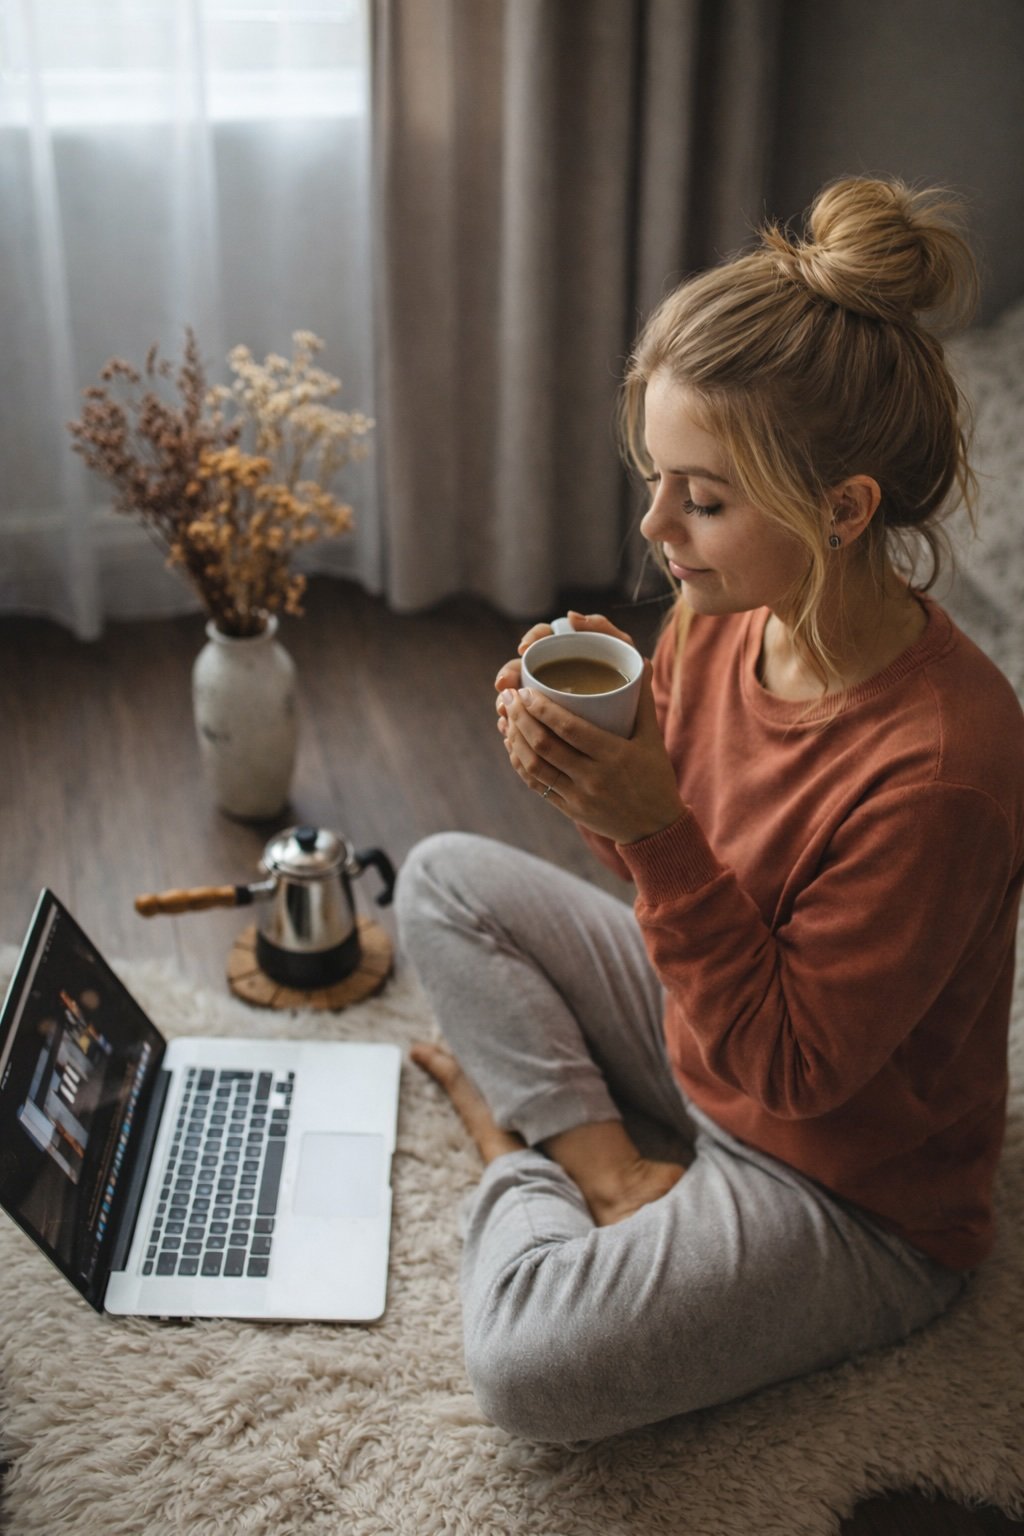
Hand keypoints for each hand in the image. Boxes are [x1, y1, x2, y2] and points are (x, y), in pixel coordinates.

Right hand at [494, 610, 635, 719]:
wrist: (639, 717)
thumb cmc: (630, 676)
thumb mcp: (623, 651)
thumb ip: (603, 628)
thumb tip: (570, 616)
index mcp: (567, 647)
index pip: (543, 636)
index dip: (530, 639)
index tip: (524, 648)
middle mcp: (551, 669)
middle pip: (522, 668)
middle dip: (509, 675)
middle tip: (504, 685)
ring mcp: (545, 695)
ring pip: (518, 697)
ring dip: (506, 703)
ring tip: (503, 714)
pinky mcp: (544, 719)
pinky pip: (523, 721)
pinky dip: (513, 726)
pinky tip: (507, 731)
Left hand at [500, 659, 682, 844]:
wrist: (656, 828)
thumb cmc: (655, 778)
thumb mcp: (653, 739)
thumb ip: (643, 701)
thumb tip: (642, 661)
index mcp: (614, 755)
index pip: (569, 728)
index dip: (541, 708)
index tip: (526, 690)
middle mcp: (593, 777)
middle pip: (545, 745)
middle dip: (520, 717)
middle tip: (509, 697)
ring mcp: (578, 796)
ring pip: (534, 766)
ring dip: (515, 740)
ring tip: (507, 718)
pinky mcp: (569, 809)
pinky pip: (537, 785)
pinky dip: (520, 764)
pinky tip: (513, 746)